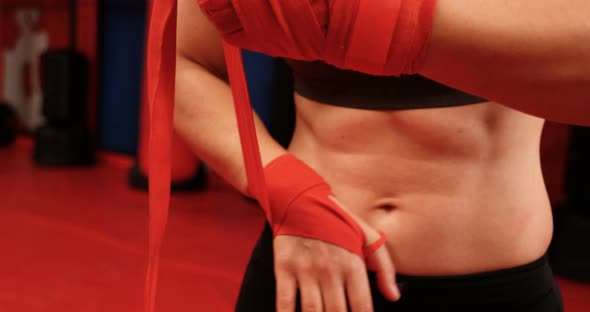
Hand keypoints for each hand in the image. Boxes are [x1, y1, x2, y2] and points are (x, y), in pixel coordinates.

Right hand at [272, 200, 399, 311]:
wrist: (300, 198)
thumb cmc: (337, 220)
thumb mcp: (367, 236)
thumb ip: (384, 267)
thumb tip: (393, 296)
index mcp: (353, 263)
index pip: (362, 306)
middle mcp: (330, 269)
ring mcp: (306, 270)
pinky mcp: (284, 268)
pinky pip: (285, 302)